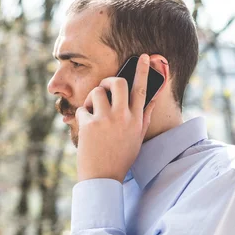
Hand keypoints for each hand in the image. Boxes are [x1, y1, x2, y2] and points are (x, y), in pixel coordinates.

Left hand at [75, 54, 158, 182]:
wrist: (102, 177)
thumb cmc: (120, 157)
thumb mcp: (137, 137)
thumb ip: (144, 116)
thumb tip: (152, 96)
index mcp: (136, 120)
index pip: (142, 89)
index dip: (144, 71)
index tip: (145, 57)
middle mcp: (123, 117)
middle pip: (119, 83)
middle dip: (109, 81)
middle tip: (105, 89)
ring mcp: (106, 120)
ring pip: (98, 91)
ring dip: (93, 98)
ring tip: (93, 111)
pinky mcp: (89, 125)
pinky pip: (82, 108)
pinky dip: (82, 116)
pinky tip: (86, 129)